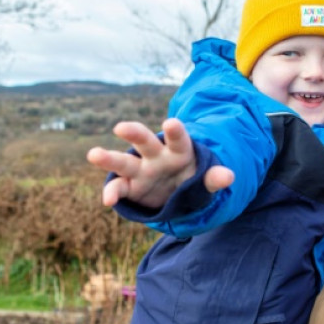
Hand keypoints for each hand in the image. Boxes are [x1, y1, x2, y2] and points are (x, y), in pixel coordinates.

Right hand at [86, 118, 233, 207]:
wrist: (177, 192)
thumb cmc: (191, 178)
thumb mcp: (205, 180)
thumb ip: (214, 178)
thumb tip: (229, 176)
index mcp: (178, 150)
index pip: (178, 139)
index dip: (175, 131)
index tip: (170, 123)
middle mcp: (155, 156)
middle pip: (144, 142)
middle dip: (133, 133)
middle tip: (121, 127)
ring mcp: (140, 171)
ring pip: (123, 162)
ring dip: (108, 158)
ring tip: (93, 154)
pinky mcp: (130, 187)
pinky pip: (119, 188)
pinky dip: (112, 193)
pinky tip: (108, 200)